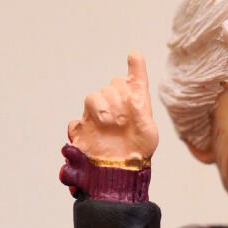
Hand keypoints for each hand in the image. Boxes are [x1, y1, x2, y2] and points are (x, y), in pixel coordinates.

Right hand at [67, 51, 158, 166]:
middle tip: (123, 118)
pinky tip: (98, 129)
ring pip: (94, 96)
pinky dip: (87, 121)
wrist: (121, 172)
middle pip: (113, 85)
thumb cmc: (138, 152)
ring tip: (110, 123)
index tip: (134, 56)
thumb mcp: (148, 130)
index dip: (135, 66)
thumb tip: (130, 92)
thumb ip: (141, 108)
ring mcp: (99, 115)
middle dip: (118, 97)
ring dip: (103, 107)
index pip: (135, 78)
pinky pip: (79, 119)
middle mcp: (117, 104)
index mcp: (135, 102)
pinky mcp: (83, 128)